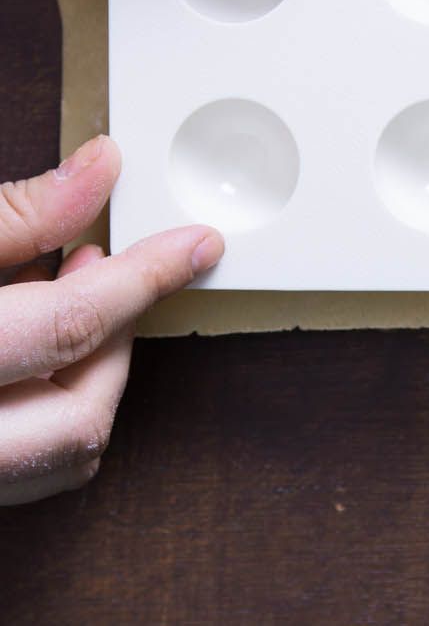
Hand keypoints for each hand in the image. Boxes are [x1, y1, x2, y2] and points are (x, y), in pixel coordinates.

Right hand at [0, 136, 222, 504]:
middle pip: (81, 417)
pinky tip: (23, 349)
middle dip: (115, 341)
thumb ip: (11, 219)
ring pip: (58, 457)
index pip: (74, 328)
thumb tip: (97, 172)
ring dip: (83, 378)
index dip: (146, 276)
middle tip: (104, 269)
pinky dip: (43, 408)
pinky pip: (21, 468)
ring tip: (59, 298)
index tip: (197, 244)